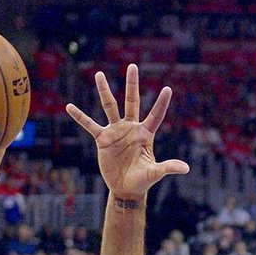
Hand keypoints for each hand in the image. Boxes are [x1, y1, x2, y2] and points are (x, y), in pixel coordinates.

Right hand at [66, 63, 188, 197]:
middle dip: (132, 84)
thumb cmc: (142, 181)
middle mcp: (131, 128)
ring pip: (110, 107)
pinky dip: (80, 117)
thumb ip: (167, 168)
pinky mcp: (103, 139)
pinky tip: (70, 107)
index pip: (155, 115)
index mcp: (145, 134)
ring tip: (99, 74)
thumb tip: (185, 168)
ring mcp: (116, 132)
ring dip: (104, 91)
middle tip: (132, 66)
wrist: (125, 188)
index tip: (167, 89)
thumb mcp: (154, 173)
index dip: (161, 103)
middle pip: (131, 101)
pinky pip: (90, 125)